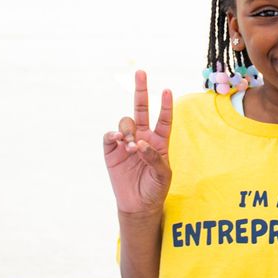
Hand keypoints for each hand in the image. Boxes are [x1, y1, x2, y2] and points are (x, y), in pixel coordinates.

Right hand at [103, 71, 172, 216]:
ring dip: (128, 129)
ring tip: (131, 145)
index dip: (166, 105)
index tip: (167, 90)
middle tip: (141, 72)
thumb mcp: (163, 175)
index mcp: (159, 141)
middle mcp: (143, 137)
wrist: (138, 205)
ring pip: (126, 122)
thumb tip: (140, 143)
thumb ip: (154, 157)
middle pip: (142, 109)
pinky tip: (119, 140)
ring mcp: (126, 142)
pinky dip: (113, 134)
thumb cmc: (155, 189)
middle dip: (141, 90)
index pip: (164, 118)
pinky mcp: (111, 151)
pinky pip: (110, 136)